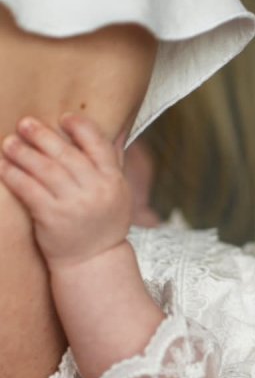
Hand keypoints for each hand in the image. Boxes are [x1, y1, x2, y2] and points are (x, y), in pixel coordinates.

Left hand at [0, 114, 131, 269]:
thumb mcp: (119, 192)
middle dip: (43, 136)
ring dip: (23, 153)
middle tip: (24, 123)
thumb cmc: (103, 222)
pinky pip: (29, 190)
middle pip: (66, 155)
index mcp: (114, 180)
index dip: (81, 127)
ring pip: (45, 170)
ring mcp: (75, 205)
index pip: (98, 145)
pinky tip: (3, 166)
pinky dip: (14, 175)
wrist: (93, 260)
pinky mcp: (53, 218)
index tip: (63, 117)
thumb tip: (119, 127)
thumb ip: (113, 162)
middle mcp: (97, 190)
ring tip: (9, 142)